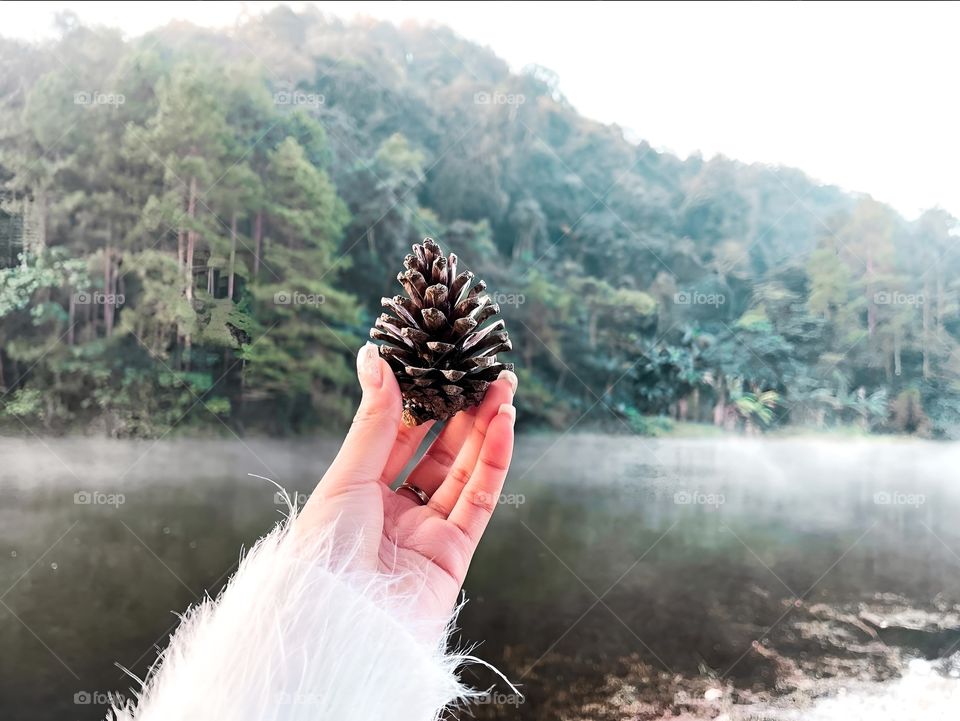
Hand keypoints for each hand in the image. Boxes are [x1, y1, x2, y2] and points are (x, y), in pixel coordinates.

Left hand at [296, 343, 516, 627]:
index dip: (425, 402)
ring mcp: (428, 532)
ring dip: (487, 430)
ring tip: (503, 389)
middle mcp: (397, 511)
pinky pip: (481, 500)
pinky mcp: (455, 554)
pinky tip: (504, 426)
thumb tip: (373, 357)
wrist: (338, 626)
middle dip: (464, 412)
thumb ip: (374, 419)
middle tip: (486, 372)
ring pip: (465, 471)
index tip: (444, 366)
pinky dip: (495, 462)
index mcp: (363, 491)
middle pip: (440, 452)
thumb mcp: (349, 476)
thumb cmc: (327, 551)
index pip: (402, 436)